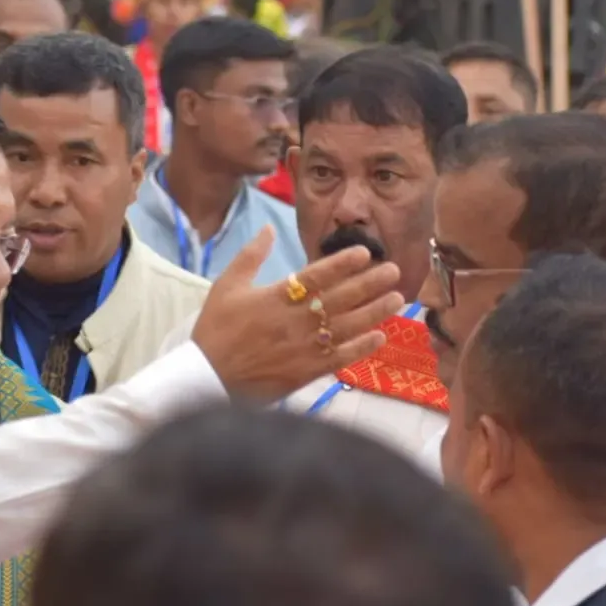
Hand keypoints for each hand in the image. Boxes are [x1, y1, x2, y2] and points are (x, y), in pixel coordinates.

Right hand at [192, 228, 404, 401]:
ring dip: (375, 312)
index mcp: (276, 297)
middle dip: (370, 283)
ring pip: (348, 326)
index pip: (317, 275)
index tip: (364, 253)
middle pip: (341, 298)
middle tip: (394, 270)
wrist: (208, 376)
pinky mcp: (307, 371)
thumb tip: (269, 228)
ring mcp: (304, 347)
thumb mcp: (226, 286)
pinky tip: (379, 336)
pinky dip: (362, 347)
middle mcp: (296, 320)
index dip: (343, 263)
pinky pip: (341, 357)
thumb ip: (250, 256)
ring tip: (397, 299)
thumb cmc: (216, 329)